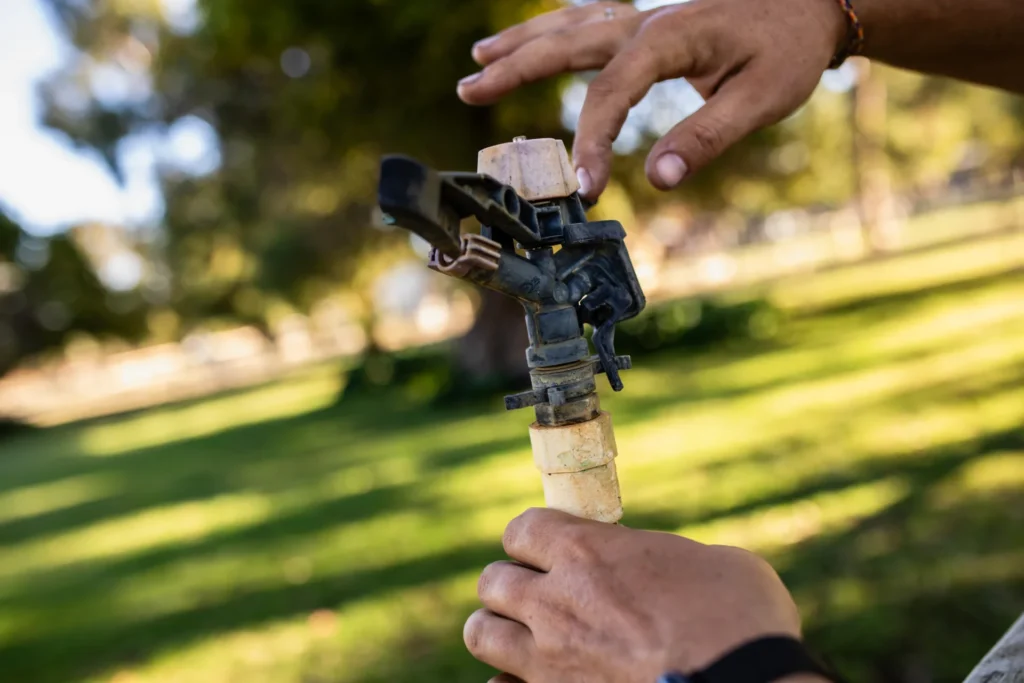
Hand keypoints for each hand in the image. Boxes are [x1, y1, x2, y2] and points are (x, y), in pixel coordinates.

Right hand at [457, 0, 846, 199]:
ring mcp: (644, 16)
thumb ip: (706, 136)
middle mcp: (647, 22)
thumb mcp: (762, 99)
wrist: (814, 3)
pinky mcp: (649, 21)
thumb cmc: (790, 50)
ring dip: (522, 43)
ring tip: (479, 58)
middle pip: (567, 42)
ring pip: (569, 25)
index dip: (590, 142)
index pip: (612, 92)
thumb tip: (657, 179)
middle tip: (469, 90)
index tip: (582, 189)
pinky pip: (587, 22)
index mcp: (671, 39)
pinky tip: (535, 38)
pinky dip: (553, 30)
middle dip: (516, 68)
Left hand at [464, 508, 810, 682]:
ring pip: (482, 633)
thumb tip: (652, 566)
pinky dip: (510, 682)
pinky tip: (533, 680)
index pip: (521, 529)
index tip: (547, 549)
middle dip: (510, 584)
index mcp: (586, 551)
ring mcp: (548, 660)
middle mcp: (554, 602)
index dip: (532, 538)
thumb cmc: (743, 619)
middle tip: (538, 594)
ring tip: (524, 636)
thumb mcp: (708, 561)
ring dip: (498, 629)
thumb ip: (657, 558)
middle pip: (491, 582)